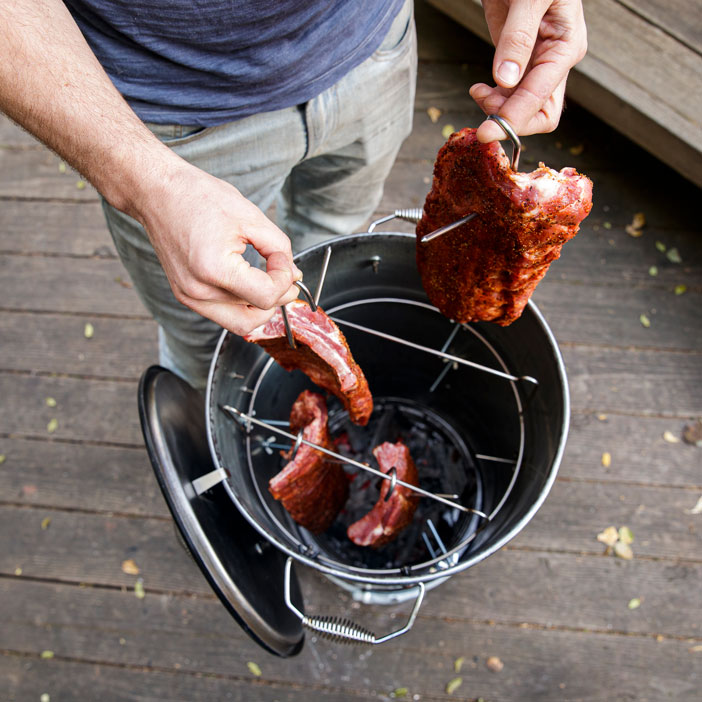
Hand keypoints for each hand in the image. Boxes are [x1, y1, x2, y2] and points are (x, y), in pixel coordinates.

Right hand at [136, 159, 301, 335]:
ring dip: (261, 305)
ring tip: (269, 280)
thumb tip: (292, 274)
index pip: (265, 296)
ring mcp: (189, 297)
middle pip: (254, 317)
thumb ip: (278, 248)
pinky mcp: (186, 296)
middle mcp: (197, 291)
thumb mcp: (250, 216)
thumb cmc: (198, 197)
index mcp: (213, 269)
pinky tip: (249, 281)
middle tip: (286, 275)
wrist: (157, 193)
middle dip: (278, 298)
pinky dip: (243, 303)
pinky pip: (225, 314)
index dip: (283, 279)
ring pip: (241, 323)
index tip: (282, 259)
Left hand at [469, 0, 587, 142]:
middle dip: (510, 120)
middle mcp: (554, 62)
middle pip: (539, 114)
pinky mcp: (518, 62)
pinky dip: (493, 99)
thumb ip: (518, 37)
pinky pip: (509, 95)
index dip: (516, 119)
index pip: (543, 100)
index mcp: (565, 48)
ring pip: (522, 108)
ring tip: (478, 92)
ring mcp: (536, 65)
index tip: (490, 131)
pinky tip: (479, 90)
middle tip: (483, 113)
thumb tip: (507, 79)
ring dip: (498, 110)